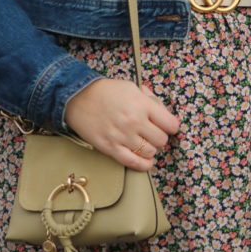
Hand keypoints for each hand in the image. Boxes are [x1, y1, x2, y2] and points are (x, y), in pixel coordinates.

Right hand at [64, 78, 179, 170]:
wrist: (79, 98)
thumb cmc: (107, 91)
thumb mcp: (132, 87)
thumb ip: (150, 100)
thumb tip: (163, 114)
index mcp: (142, 105)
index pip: (170, 124)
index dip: (171, 126)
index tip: (167, 126)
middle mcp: (134, 122)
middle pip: (161, 140)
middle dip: (160, 137)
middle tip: (153, 133)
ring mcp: (122, 136)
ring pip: (150, 152)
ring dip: (150, 149)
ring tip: (145, 143)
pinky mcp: (110, 148)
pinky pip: (133, 162)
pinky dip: (143, 164)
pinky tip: (146, 161)